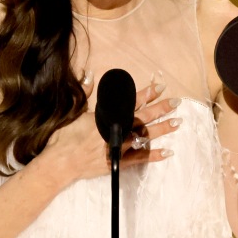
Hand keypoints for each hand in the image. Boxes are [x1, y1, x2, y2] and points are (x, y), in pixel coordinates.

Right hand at [39, 76, 180, 187]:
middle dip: (160, 109)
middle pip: (141, 118)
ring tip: (177, 122)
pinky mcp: (116, 163)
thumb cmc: (64, 136)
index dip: (146, 95)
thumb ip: (85, 92)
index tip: (159, 87)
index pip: (130, 103)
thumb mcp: (73, 111)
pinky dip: (153, 155)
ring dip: (161, 129)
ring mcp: (117, 148)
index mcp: (105, 117)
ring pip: (143, 137)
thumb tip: (89, 74)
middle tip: (176, 102)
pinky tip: (167, 152)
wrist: (60, 163)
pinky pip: (138, 159)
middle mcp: (114, 131)